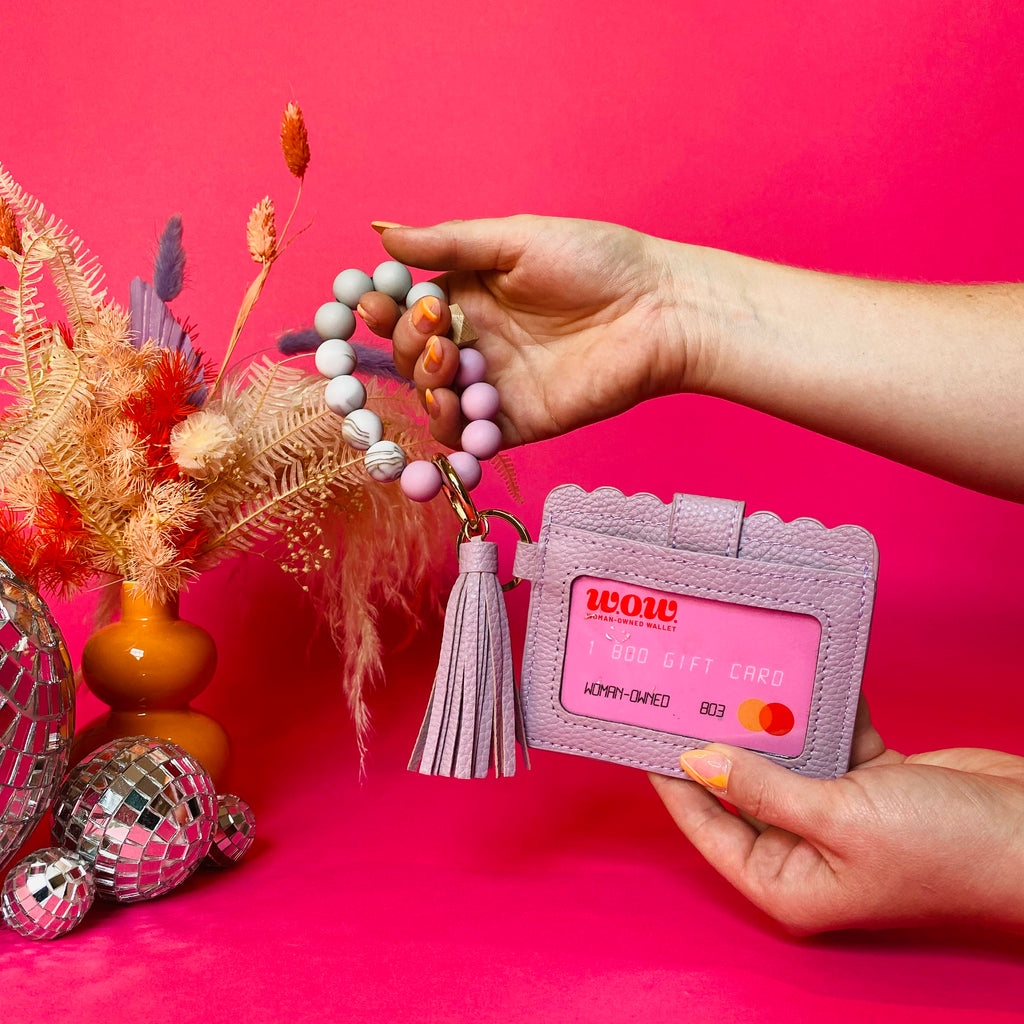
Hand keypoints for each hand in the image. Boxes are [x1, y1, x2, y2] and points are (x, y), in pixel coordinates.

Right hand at [359, 215, 712, 448]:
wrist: (658, 309)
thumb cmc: (596, 261)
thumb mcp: (516, 238)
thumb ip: (449, 242)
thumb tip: (381, 231)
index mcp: (469, 297)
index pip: (407, 312)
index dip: (384, 311)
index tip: (375, 303)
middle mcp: (476, 343)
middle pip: (413, 359)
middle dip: (408, 347)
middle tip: (437, 330)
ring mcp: (496, 386)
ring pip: (435, 401)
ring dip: (425, 387)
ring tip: (447, 365)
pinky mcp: (520, 421)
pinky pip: (472, 438)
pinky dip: (453, 432)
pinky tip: (456, 408)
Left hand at [650, 699, 1023, 933]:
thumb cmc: (945, 851)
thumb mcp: (841, 819)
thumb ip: (764, 789)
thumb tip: (697, 759)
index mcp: (788, 882)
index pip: (707, 827)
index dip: (673, 781)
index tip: (647, 732)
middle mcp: (805, 849)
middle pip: (742, 788)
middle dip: (720, 740)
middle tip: (688, 688)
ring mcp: (838, 814)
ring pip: (784, 758)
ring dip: (769, 717)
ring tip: (732, 668)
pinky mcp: (869, 781)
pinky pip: (827, 739)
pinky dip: (818, 709)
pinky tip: (798, 671)